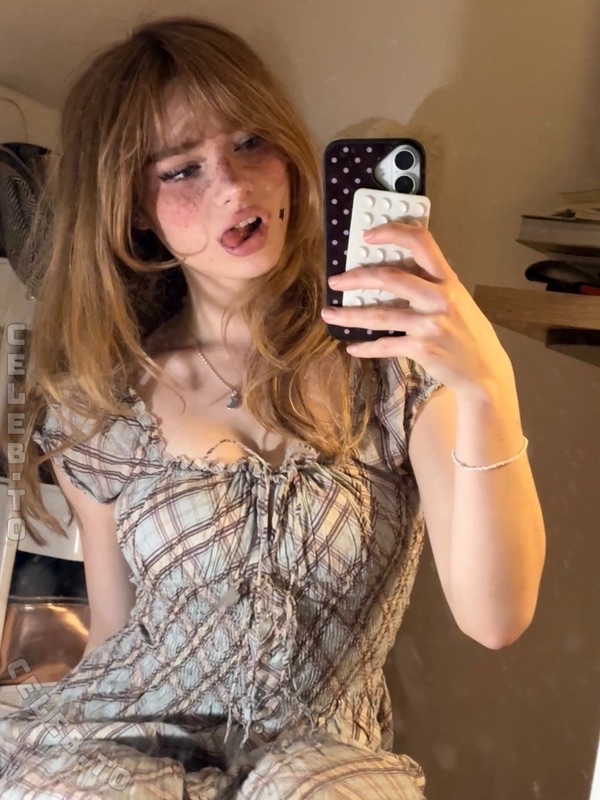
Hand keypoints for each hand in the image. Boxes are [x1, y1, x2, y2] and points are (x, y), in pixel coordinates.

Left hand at [321, 222, 512, 394]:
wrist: (484, 372)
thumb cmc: (469, 334)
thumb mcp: (458, 301)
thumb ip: (432, 285)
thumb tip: (396, 273)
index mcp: (448, 281)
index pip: (422, 243)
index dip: (392, 233)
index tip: (368, 235)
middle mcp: (440, 299)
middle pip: (391, 278)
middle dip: (357, 278)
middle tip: (335, 281)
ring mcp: (430, 324)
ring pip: (380, 315)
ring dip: (349, 316)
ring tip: (329, 315)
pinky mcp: (421, 349)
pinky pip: (385, 345)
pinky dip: (366, 347)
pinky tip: (352, 348)